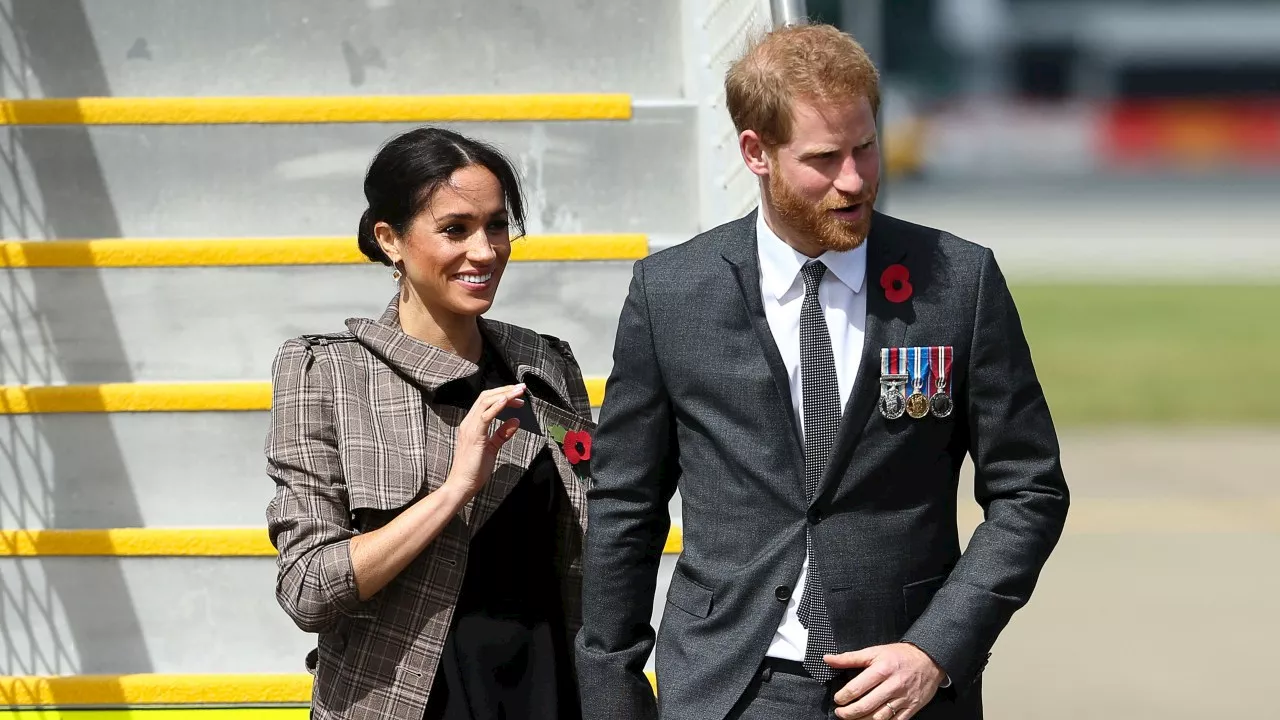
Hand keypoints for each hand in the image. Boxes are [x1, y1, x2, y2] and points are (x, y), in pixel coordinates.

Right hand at [442, 383, 525, 501]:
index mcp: (471, 424)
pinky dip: (497, 407)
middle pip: (486, 397)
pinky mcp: (475, 437)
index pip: (486, 401)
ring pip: (486, 402)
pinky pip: (485, 417)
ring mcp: (470, 428)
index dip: (503, 395)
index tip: (518, 397)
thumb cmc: (474, 469)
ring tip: (519, 392)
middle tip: (522, 388)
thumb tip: (516, 421)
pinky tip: (507, 401)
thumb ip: (503, 434)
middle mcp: (469, 423)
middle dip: (505, 389)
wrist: (461, 484)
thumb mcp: (492, 448)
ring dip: (504, 394)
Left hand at [827, 643, 945, 719]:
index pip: (857, 688)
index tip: (838, 699)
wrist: (929, 660)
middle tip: (840, 713)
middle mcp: (892, 685)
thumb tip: (828, 659)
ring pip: (879, 718)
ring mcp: (903, 699)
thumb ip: (850, 658)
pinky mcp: (911, 708)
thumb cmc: (900, 656)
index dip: (843, 696)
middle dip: (849, 713)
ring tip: (853, 718)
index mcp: (882, 669)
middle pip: (866, 706)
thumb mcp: (874, 651)